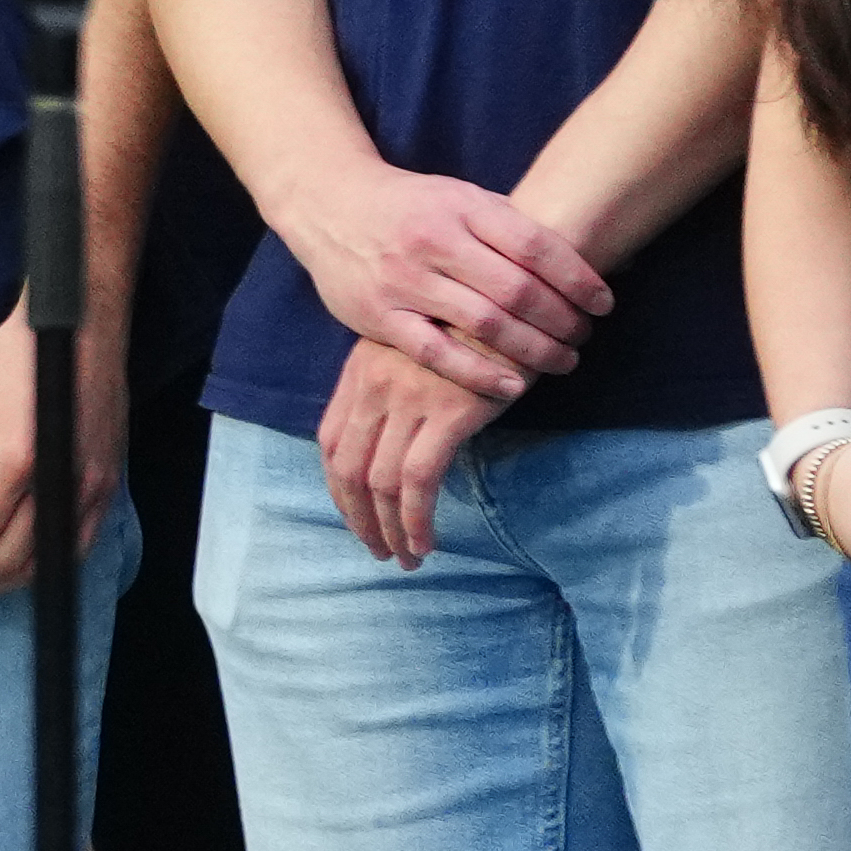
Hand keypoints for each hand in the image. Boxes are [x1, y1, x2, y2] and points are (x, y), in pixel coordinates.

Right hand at [297, 166, 611, 402]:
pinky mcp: (380, 316)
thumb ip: (507, 226)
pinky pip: (438, 353)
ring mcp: (404, 280)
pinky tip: (513, 386)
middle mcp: (434, 240)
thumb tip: (578, 260)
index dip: (578, 278)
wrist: (328, 206)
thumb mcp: (459, 196)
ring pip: (485, 323)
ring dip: (534, 349)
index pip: (535, 246)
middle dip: (562, 320)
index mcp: (462, 207)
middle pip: (517, 289)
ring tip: (562, 362)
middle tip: (584, 336)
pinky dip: (480, 374)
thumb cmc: (409, 206)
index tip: (603, 303)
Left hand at [316, 333, 498, 568]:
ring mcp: (408, 397)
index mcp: (361, 369)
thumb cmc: (477, 325)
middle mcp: (375, 383)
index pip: (331, 441)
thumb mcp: (420, 348)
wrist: (519, 293)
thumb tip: (393, 442)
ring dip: (388, 529)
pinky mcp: (448, 411)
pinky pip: (418, 480)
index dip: (338, 488)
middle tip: (378, 551)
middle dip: (358, 518)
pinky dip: (416, 518)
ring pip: (378, 481)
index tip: (354, 516)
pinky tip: (426, 542)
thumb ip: (397, 387)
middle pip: (346, 468)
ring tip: (406, 558)